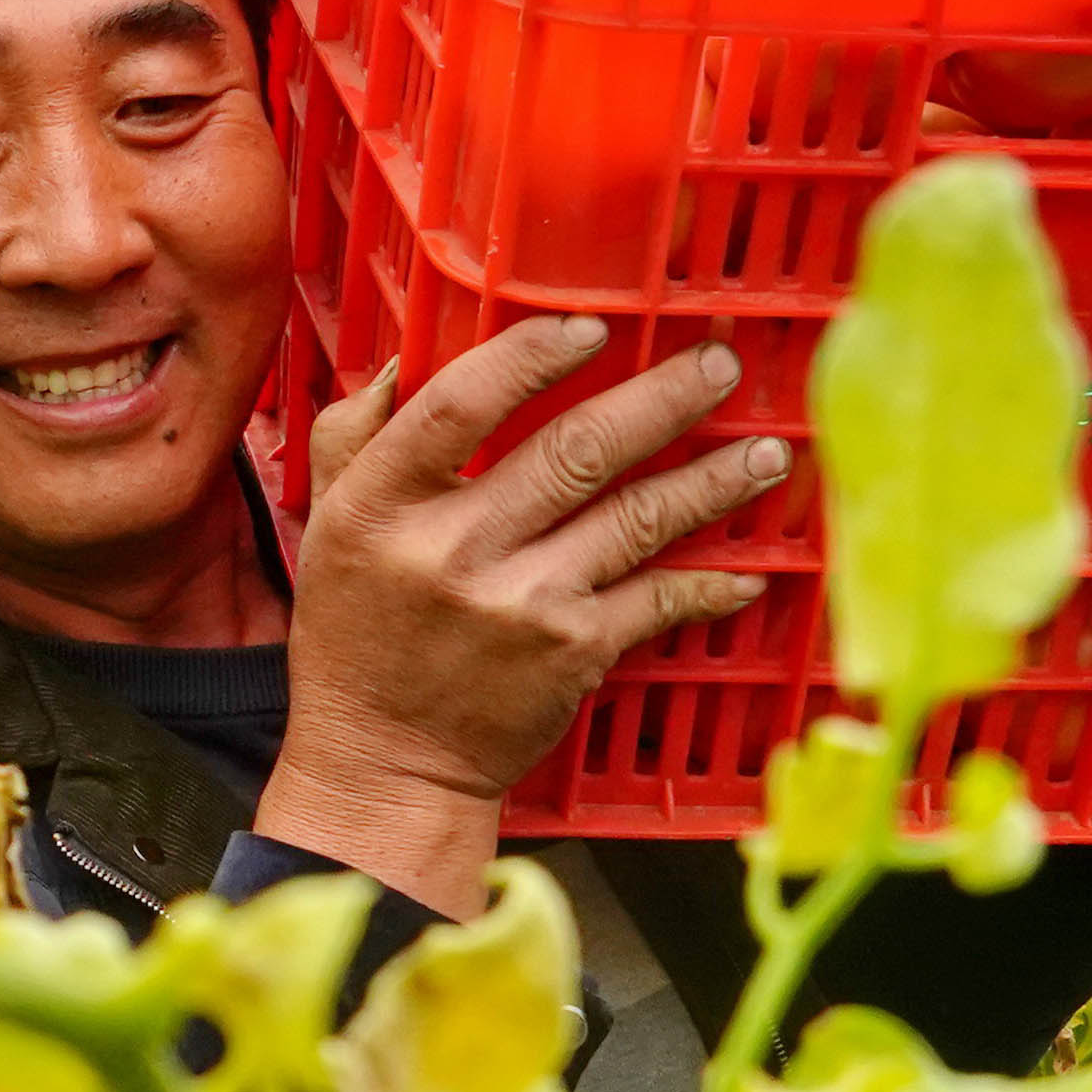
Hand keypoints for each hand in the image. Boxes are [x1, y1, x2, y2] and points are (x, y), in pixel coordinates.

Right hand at [258, 317, 781, 914]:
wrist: (384, 762)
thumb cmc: (356, 634)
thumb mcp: (325, 526)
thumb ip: (355, 437)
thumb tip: (410, 360)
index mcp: (382, 506)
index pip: (460, 406)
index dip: (529, 358)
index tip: (588, 329)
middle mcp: (453, 550)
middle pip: (573, 450)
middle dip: (661, 400)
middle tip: (718, 364)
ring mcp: (521, 605)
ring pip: (636, 519)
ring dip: (712, 481)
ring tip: (766, 453)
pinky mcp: (572, 654)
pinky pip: (658, 602)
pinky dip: (709, 585)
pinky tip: (749, 570)